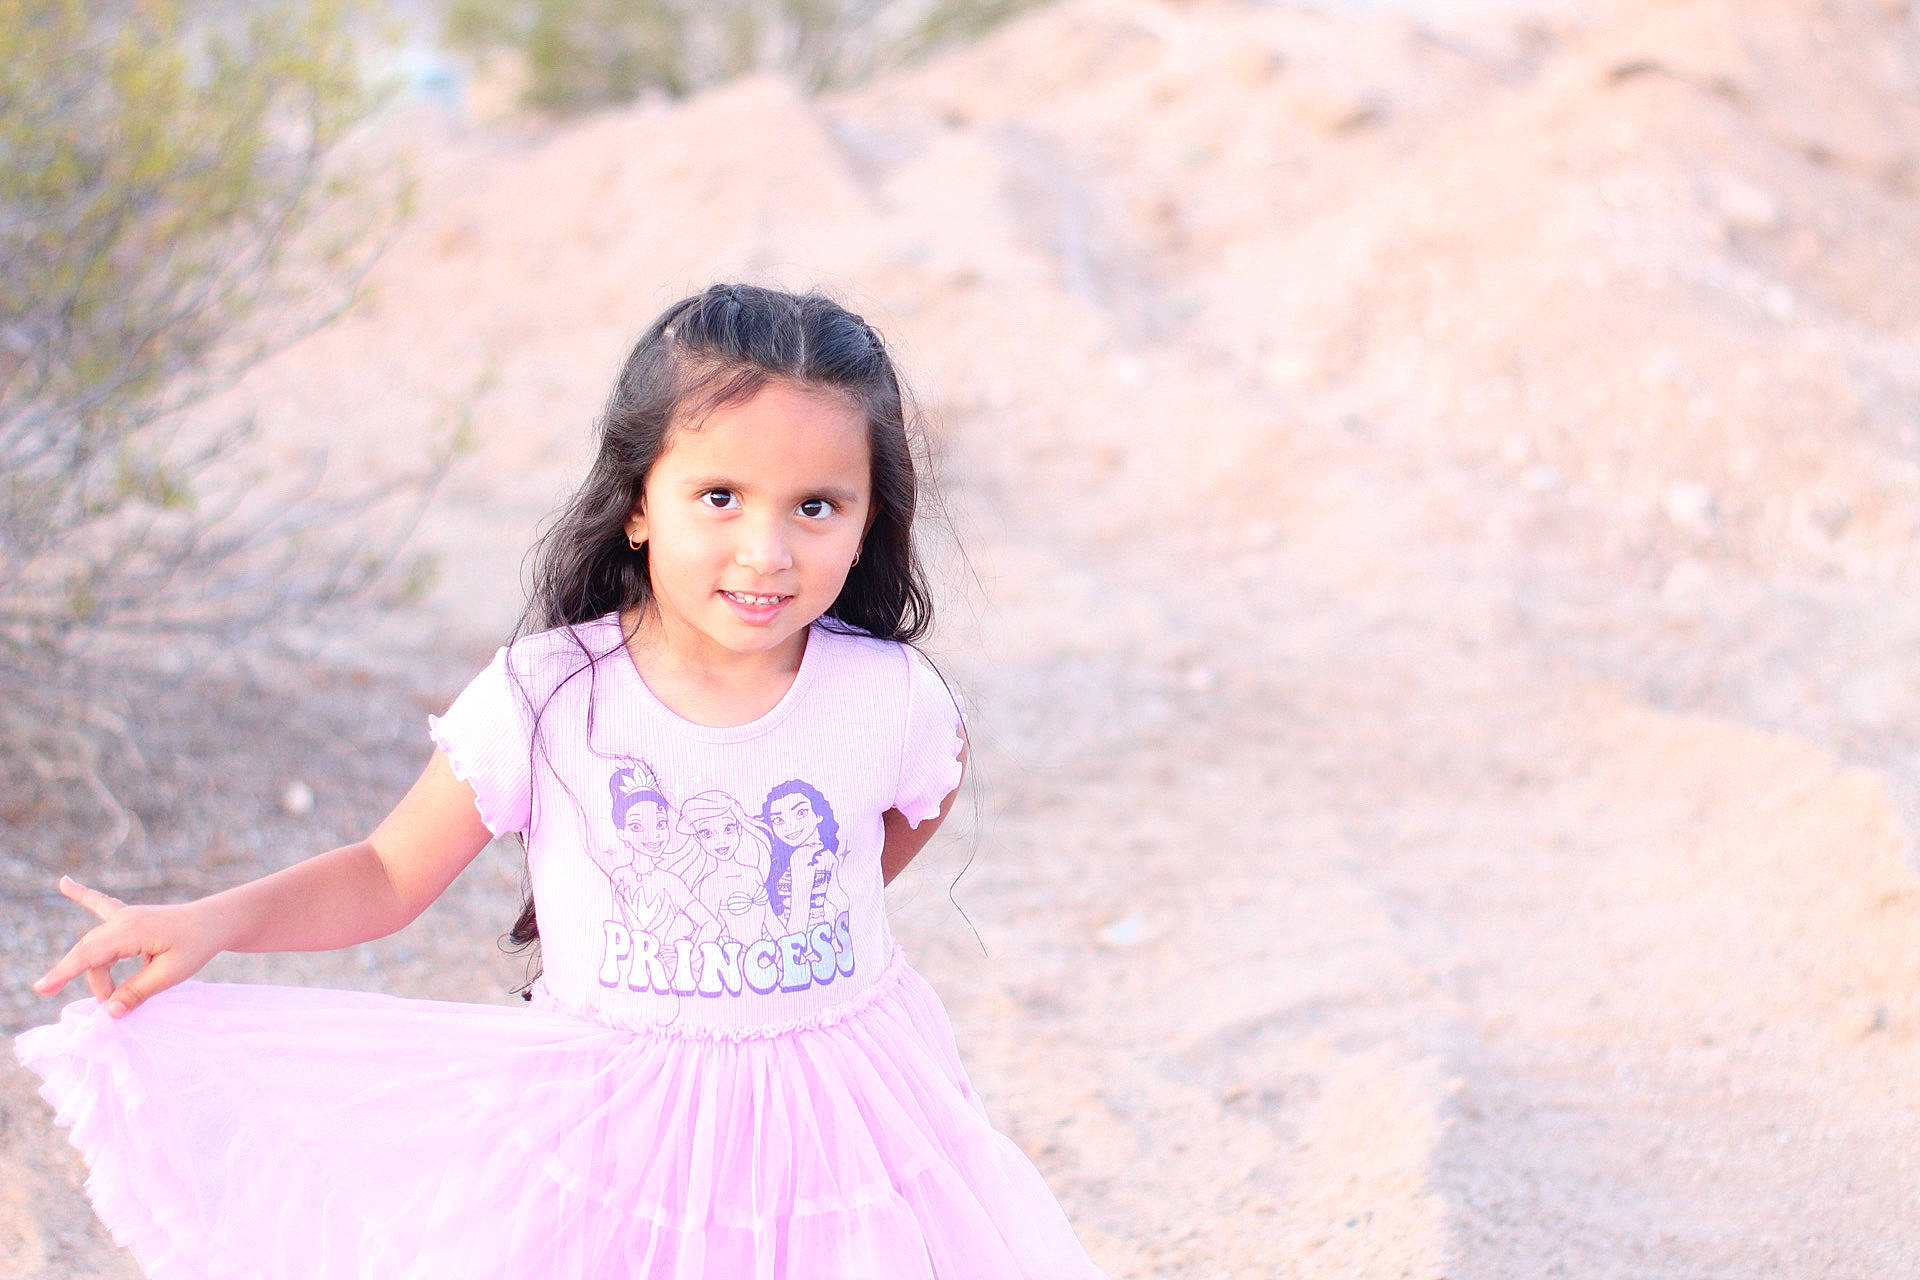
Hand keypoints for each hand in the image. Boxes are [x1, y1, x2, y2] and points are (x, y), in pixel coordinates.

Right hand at [31, 876, 225, 1017]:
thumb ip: (138, 991)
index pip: (89, 956)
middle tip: (109, 1008)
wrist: (217, 920)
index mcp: (130, 931)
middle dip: (96, 985)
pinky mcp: (129, 917)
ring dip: (100, 974)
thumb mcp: (171, 974)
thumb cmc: (198, 945)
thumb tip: (109, 1011)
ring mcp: (124, 916)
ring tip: (112, 995)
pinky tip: (64, 882)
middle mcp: (121, 920)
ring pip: (96, 949)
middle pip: (92, 957)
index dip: (64, 973)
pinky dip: (82, 895)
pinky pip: (100, 905)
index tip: (41, 988)